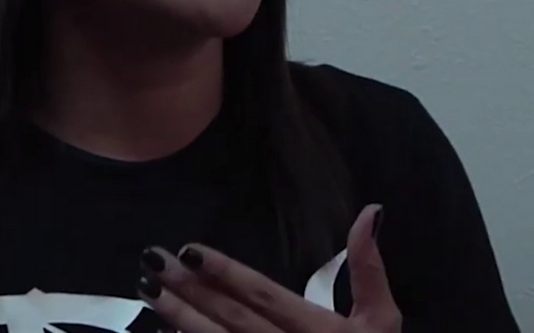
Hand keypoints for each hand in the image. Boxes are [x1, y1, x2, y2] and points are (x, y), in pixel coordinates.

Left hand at [137, 204, 401, 332]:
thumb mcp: (383, 321)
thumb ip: (369, 268)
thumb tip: (370, 210)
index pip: (266, 298)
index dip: (228, 274)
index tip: (190, 250)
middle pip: (233, 322)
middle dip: (191, 290)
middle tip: (153, 261)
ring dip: (181, 320)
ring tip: (151, 291)